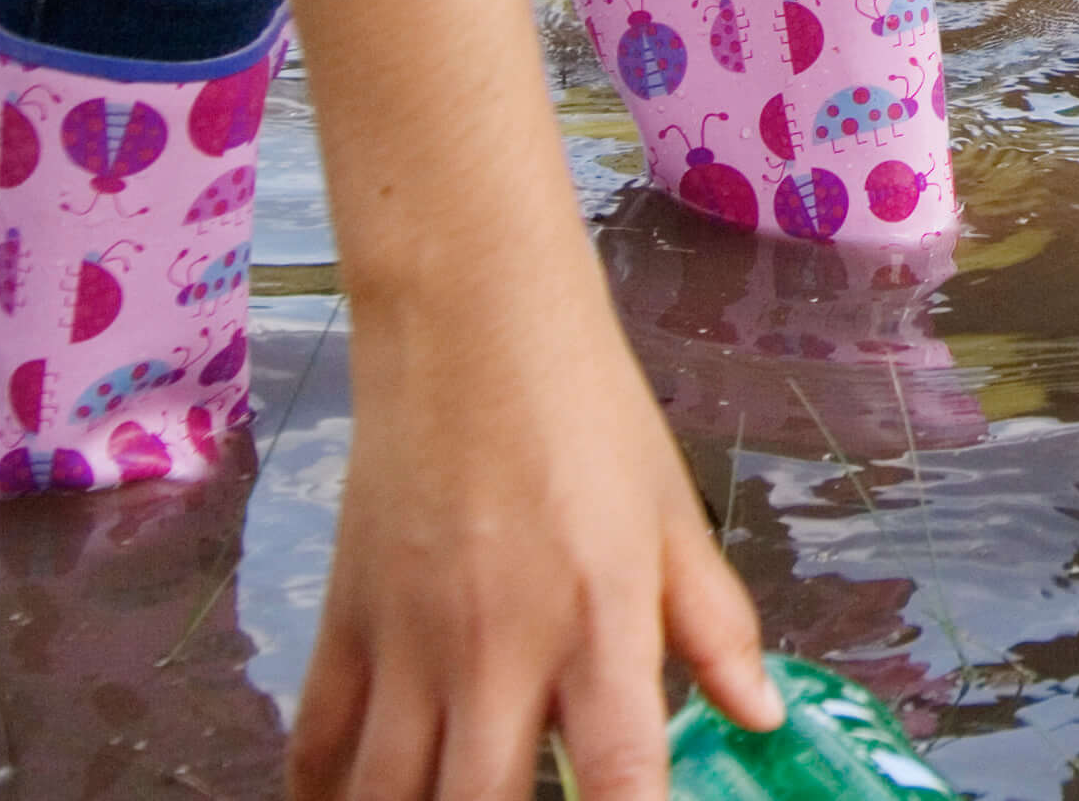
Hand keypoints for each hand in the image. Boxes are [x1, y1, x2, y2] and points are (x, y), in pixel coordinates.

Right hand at [287, 269, 774, 799]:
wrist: (470, 324)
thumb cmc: (586, 411)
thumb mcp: (674, 514)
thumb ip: (714, 626)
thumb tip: (760, 714)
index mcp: (600, 621)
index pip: (621, 775)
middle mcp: (498, 650)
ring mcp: (410, 644)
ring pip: (385, 799)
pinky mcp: (345, 624)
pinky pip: (318, 747)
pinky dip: (326, 792)